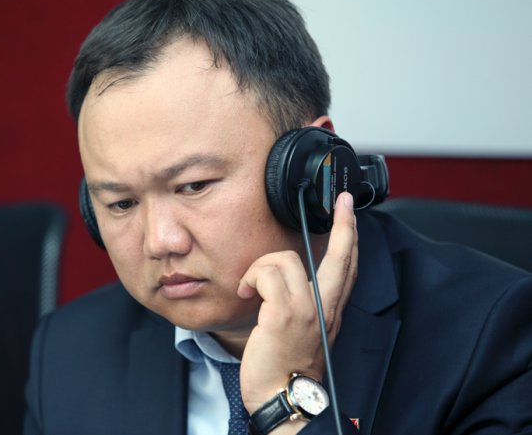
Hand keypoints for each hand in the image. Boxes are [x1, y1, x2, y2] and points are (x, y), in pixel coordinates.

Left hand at [236, 192, 357, 418]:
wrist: (282, 395)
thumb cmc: (286, 366)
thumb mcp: (304, 332)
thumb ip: (305, 304)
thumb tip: (290, 279)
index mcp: (330, 310)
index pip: (346, 266)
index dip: (350, 236)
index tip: (349, 210)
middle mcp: (324, 307)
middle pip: (340, 256)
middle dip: (343, 224)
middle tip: (341, 202)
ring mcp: (306, 309)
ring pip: (285, 259)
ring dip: (261, 267)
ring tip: (252, 288)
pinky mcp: (284, 313)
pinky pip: (266, 275)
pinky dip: (252, 278)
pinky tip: (246, 293)